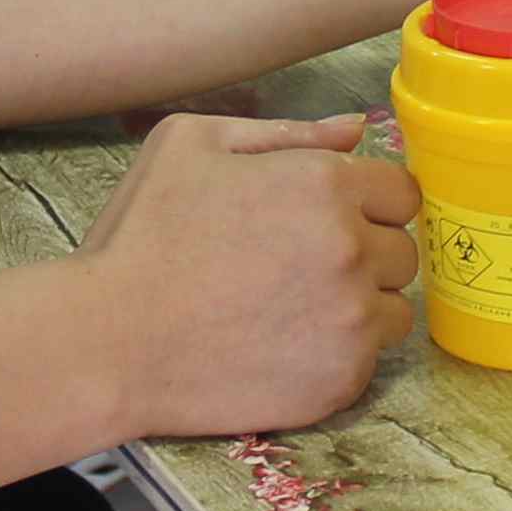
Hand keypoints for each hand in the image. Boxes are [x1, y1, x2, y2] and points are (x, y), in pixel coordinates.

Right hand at [84, 110, 422, 434]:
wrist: (109, 340)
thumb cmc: (141, 237)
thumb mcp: (190, 145)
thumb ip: (284, 131)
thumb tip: (353, 130)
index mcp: (324, 185)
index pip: (401, 192)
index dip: (367, 203)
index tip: (328, 220)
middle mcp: (351, 250)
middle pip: (402, 251)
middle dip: (364, 254)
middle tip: (299, 267)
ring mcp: (351, 320)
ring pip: (394, 309)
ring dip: (360, 307)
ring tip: (293, 311)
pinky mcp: (341, 380)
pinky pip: (368, 362)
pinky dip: (338, 355)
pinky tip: (283, 347)